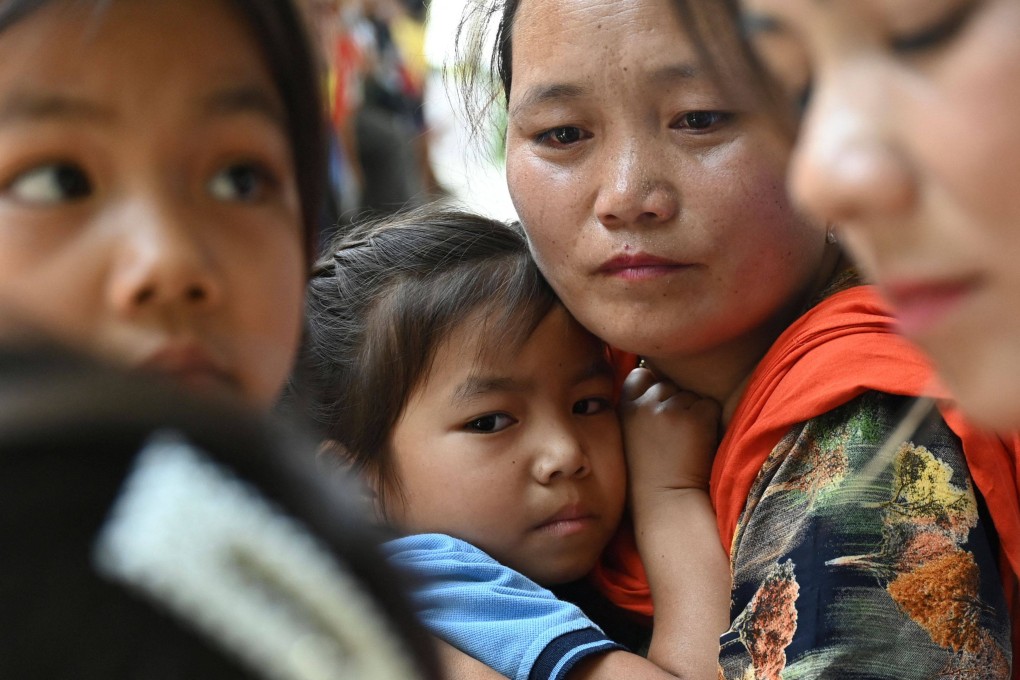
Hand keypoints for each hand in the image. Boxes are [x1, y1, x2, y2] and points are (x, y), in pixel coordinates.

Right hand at [619, 367, 719, 495]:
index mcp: (624, 409)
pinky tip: (699, 445)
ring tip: (684, 444)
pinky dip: (710, 423)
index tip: (656, 413)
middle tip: (672, 438)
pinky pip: (710, 407)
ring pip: (691, 396)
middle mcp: (645, 405)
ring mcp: (670, 410)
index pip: (640, 375)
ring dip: (693, 414)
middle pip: (669, 385)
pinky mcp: (696, 419)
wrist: (665, 504)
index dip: (652, 389)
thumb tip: (654, 381)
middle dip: (675, 404)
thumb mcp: (626, 438)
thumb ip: (635, 410)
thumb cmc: (647, 477)